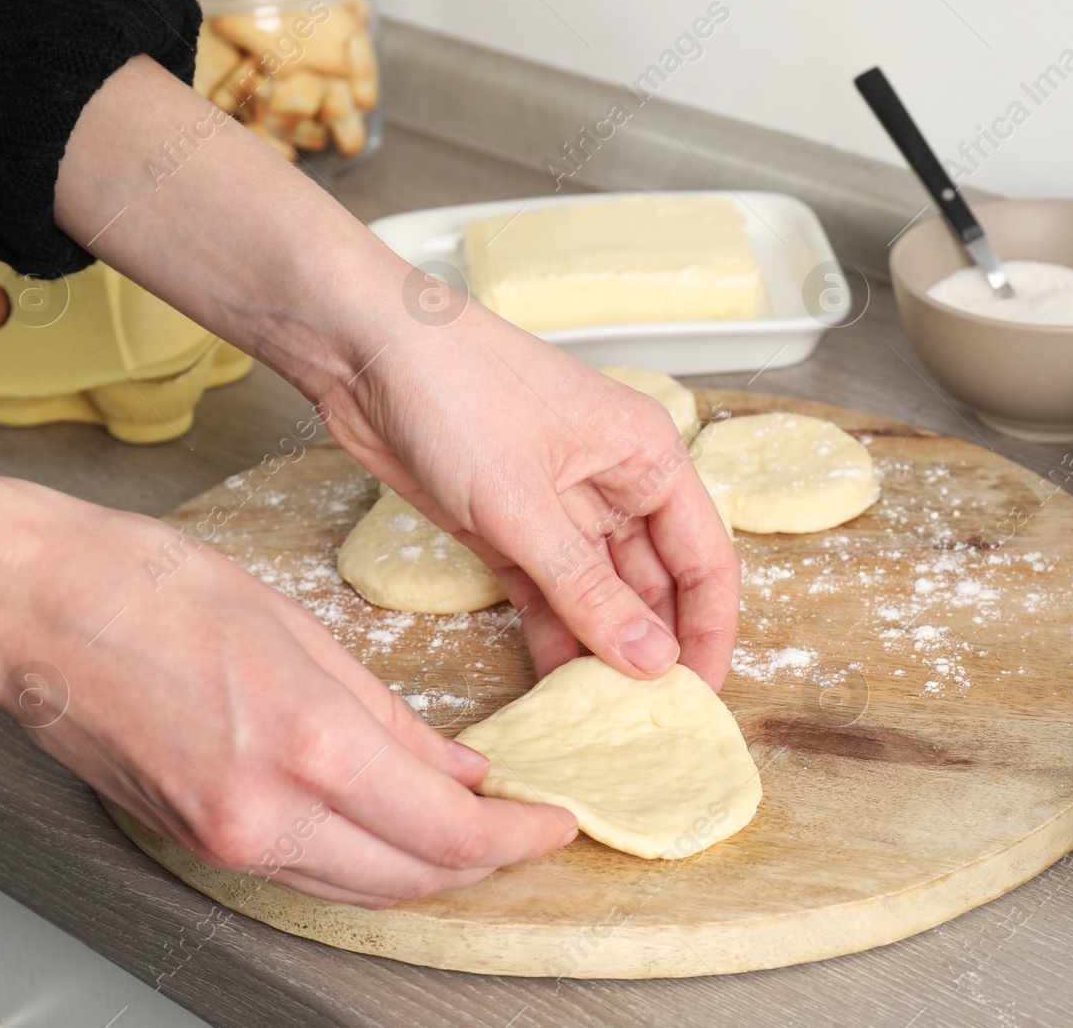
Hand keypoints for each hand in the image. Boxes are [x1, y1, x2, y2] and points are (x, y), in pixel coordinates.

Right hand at [3, 496, 578, 906]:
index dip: (518, 836)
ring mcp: (228, 840)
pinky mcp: (201, 845)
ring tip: (473, 832)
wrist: (39, 612)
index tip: (554, 821)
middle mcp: (268, 814)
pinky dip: (367, 862)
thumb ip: (394, 719)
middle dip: (485, 861)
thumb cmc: (157, 591)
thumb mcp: (306, 631)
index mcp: (308, 745)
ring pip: (364, 889)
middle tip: (525, 828)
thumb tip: (459, 771)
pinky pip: (311, 875)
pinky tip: (394, 829)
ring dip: (429, 870)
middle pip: (414, 877)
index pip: (449, 831)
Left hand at [311, 307, 739, 687]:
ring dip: (601, 650)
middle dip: (654, 650)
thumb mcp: (526, 503)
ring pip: (599, 594)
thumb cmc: (457, 389)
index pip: (705, 559)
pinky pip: (545, 593)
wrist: (363, 348)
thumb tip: (651, 661)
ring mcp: (559, 505)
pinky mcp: (506, 524)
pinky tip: (556, 685)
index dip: (709, 631)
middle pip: (656, 582)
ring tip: (601, 717)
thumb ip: (588, 590)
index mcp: (648, 457)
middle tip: (648, 724)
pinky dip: (552, 635)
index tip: (700, 698)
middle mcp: (614, 483)